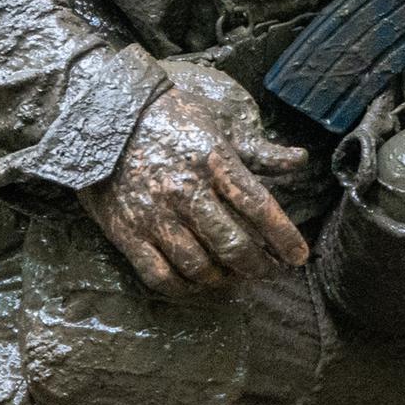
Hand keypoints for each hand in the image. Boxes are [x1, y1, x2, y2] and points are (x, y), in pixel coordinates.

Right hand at [81, 59, 311, 296]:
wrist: (105, 115)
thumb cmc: (169, 116)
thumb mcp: (218, 123)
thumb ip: (258, 150)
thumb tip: (299, 160)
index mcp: (213, 162)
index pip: (259, 208)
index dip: (284, 238)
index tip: (298, 256)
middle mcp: (186, 192)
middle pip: (234, 246)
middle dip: (260, 266)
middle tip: (270, 272)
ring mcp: (155, 216)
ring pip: (200, 267)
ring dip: (224, 280)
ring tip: (235, 279)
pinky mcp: (127, 233)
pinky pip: (161, 276)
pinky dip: (184, 289)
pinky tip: (197, 286)